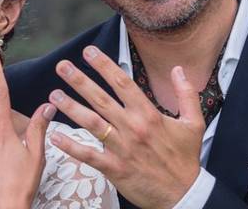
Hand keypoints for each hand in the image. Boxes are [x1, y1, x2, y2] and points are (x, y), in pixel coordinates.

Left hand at [48, 45, 203, 208]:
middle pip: (101, 99)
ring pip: (91, 123)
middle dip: (79, 81)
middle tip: (62, 66)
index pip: (122, 83)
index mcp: (149, 115)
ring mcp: (122, 149)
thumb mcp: (194, 123)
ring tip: (54, 95)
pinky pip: (89, 155)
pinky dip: (71, 146)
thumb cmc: (186, 159)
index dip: (104, 65)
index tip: (89, 52)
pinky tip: (55, 135)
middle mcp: (133, 128)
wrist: (185, 195)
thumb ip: (185, 94)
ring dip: (71, 108)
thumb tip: (179, 69)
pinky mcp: (115, 169)